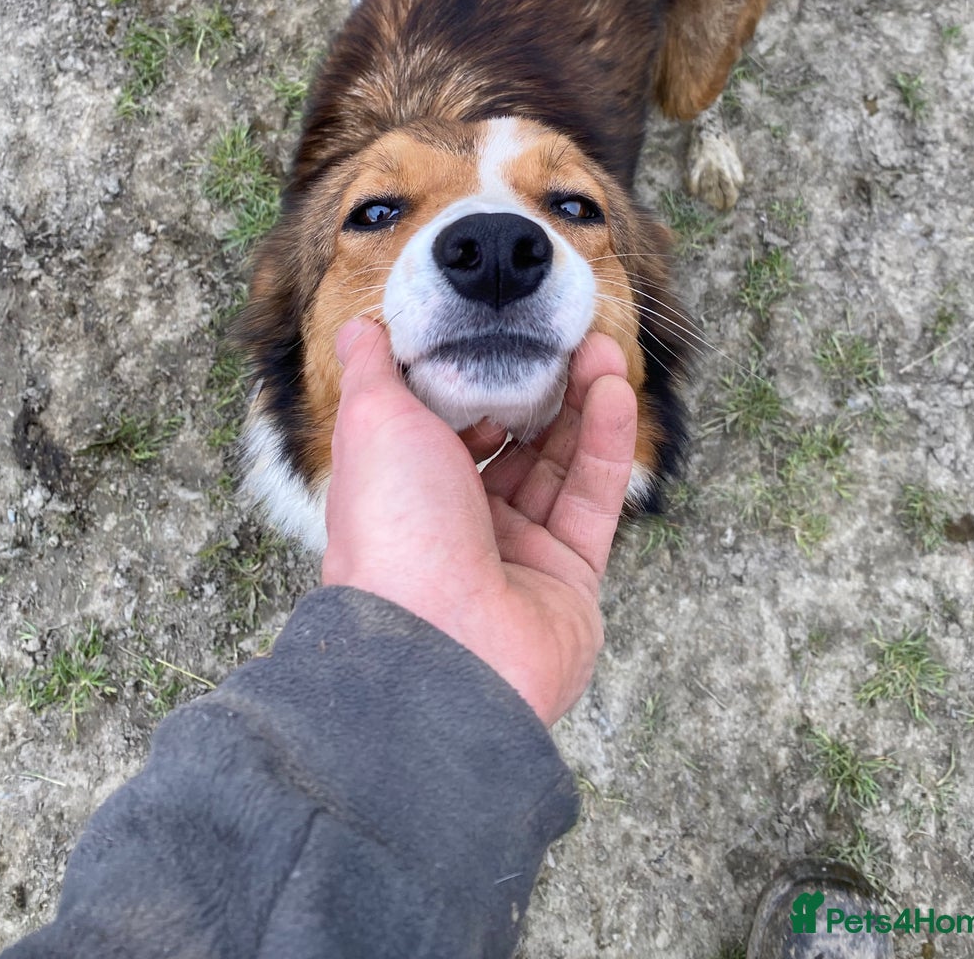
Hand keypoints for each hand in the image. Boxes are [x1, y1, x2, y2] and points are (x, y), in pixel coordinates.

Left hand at [322, 319, 636, 725]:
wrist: (442, 646)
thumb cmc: (395, 529)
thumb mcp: (371, 424)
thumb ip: (374, 371)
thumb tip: (357, 329)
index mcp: (403, 491)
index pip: (444, 426)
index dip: (473, 380)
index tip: (497, 335)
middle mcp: (457, 524)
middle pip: (509, 443)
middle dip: (537, 387)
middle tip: (563, 335)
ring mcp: (516, 554)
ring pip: (558, 466)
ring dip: (581, 404)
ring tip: (600, 348)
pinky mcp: (570, 578)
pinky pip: (593, 499)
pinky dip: (608, 443)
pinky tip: (616, 391)